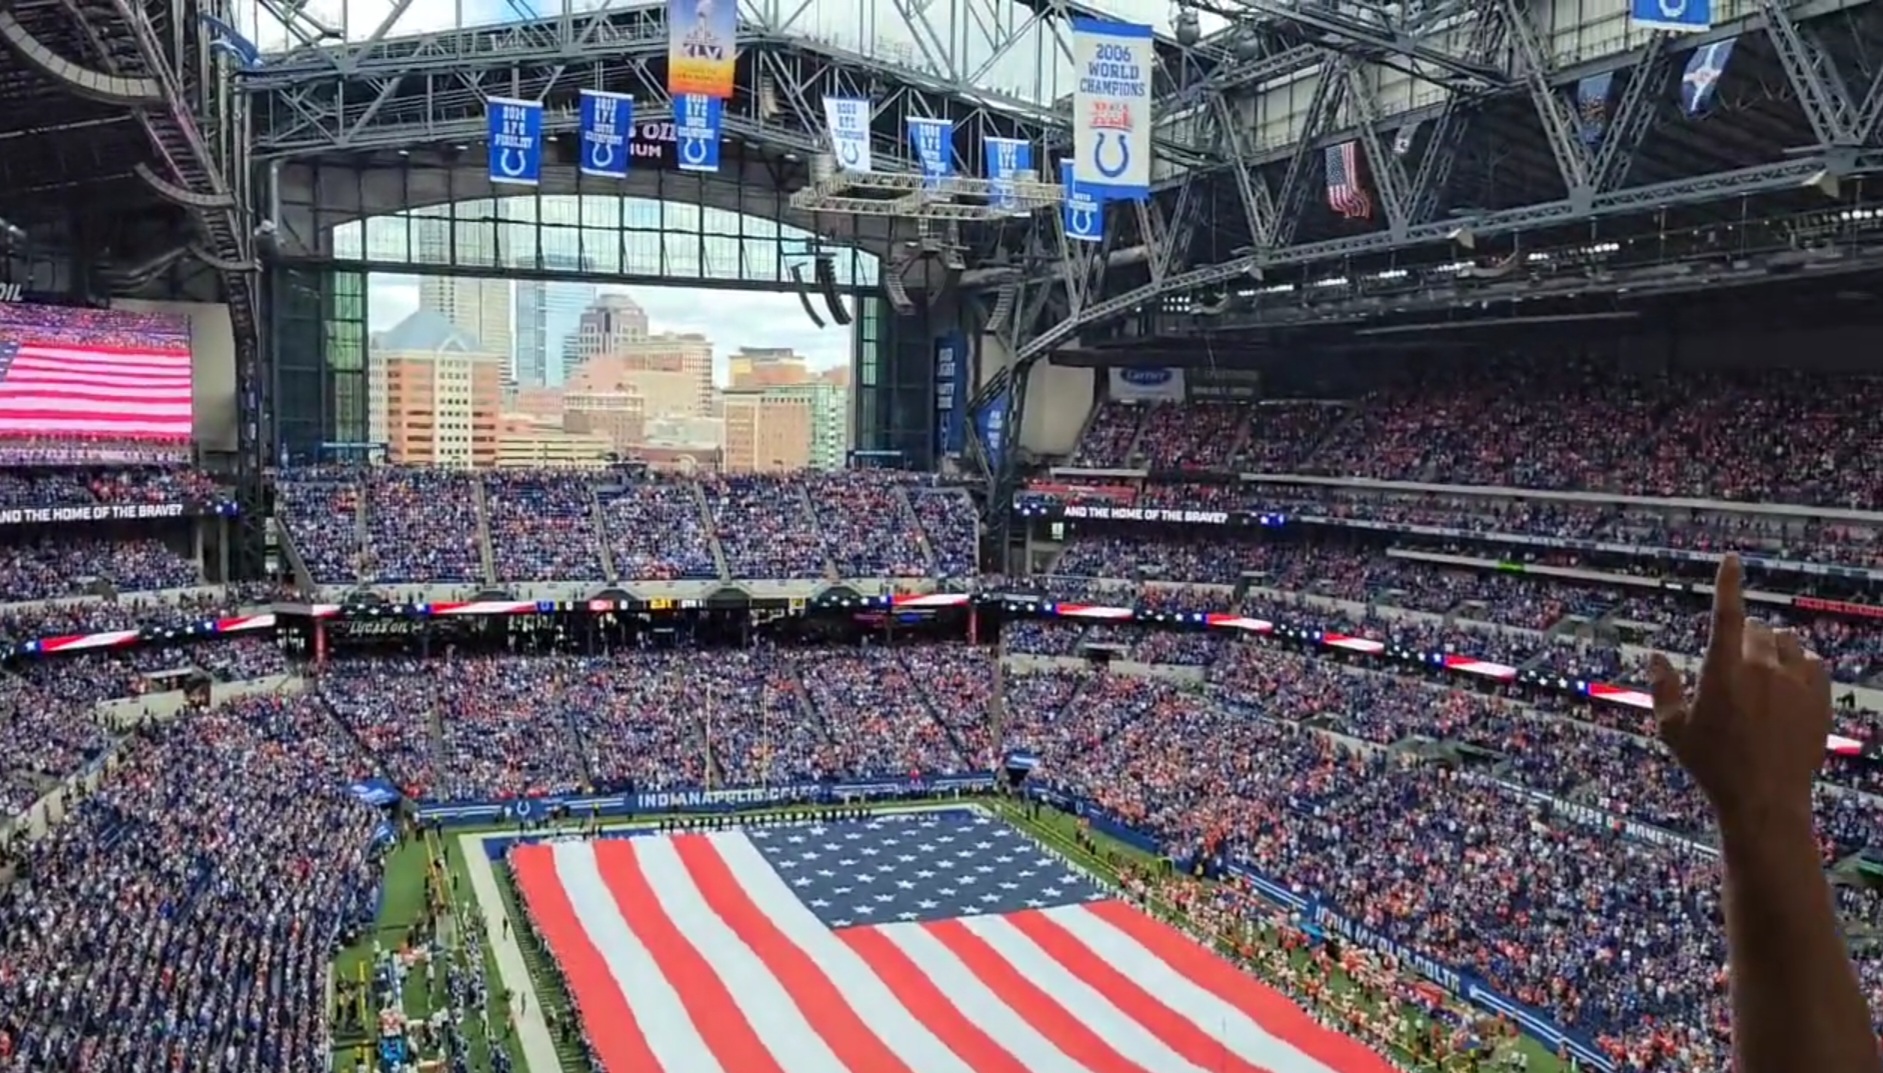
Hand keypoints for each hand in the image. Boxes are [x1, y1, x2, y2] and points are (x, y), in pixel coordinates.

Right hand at [1647, 553, 1831, 824]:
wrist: (1765, 800)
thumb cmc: (1712, 766)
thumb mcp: (1673, 730)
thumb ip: (1663, 688)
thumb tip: (1655, 656)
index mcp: (1722, 672)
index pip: (1726, 615)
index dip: (1728, 583)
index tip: (1732, 559)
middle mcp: (1761, 669)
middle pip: (1756, 630)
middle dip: (1744, 638)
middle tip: (1735, 667)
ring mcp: (1795, 682)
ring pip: (1787, 643)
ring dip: (1773, 649)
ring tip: (1763, 676)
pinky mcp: (1819, 697)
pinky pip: (1813, 661)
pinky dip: (1800, 664)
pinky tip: (1789, 682)